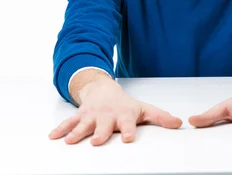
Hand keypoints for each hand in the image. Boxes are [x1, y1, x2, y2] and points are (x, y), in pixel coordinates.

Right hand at [48, 79, 182, 145]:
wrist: (103, 90)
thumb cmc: (125, 104)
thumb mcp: (144, 109)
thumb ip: (160, 117)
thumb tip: (178, 123)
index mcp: (124, 115)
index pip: (128, 123)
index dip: (128, 130)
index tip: (128, 138)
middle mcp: (106, 116)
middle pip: (103, 126)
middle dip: (100, 133)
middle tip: (98, 141)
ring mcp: (91, 116)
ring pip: (83, 125)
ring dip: (77, 133)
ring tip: (70, 141)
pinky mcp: (80, 116)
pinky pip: (68, 123)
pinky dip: (60, 129)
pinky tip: (53, 137)